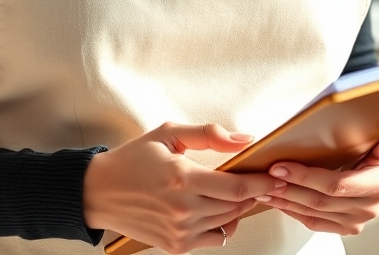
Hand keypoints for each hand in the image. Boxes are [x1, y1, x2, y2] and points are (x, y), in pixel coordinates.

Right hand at [83, 122, 274, 253]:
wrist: (100, 191)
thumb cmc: (134, 158)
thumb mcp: (168, 133)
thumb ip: (208, 134)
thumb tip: (244, 139)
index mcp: (182, 177)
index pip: (237, 187)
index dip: (262, 183)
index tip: (278, 176)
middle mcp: (183, 209)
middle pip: (237, 206)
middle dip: (255, 193)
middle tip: (264, 179)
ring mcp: (180, 231)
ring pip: (228, 222)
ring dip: (239, 207)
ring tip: (239, 189)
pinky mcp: (176, 246)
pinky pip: (215, 238)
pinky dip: (223, 224)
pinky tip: (217, 208)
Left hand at [253, 130, 378, 235]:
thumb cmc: (378, 156)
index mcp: (375, 186)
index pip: (334, 185)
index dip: (304, 177)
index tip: (279, 166)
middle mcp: (366, 209)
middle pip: (319, 201)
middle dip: (287, 189)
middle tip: (262, 177)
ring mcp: (355, 222)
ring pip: (312, 214)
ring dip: (284, 201)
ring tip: (261, 188)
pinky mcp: (343, 228)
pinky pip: (313, 222)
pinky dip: (291, 211)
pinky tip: (275, 200)